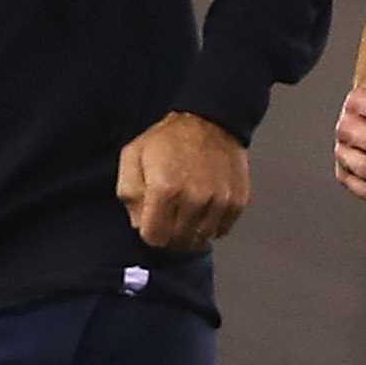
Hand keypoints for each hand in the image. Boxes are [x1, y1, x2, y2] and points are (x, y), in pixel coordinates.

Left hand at [117, 112, 249, 249]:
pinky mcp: (237, 202)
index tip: (152, 221)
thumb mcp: (132, 157)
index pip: (155, 238)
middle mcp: (194, 199)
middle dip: (169, 235)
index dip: (150, 232)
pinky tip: (204, 209)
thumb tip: (139, 224)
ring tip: (187, 213)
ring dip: (191, 232)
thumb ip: (128, 194)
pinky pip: (222, 231)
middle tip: (169, 218)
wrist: (209, 121)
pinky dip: (211, 226)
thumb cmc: (168, 139)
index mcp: (165, 190)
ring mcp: (219, 202)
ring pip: (201, 240)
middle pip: (178, 243)